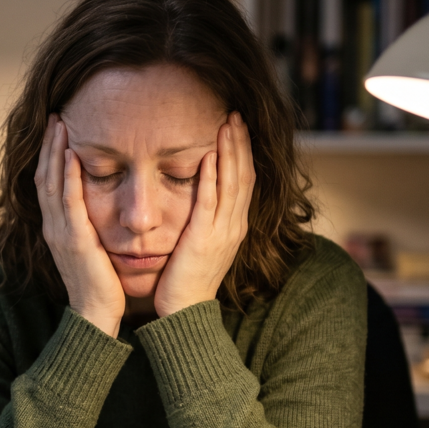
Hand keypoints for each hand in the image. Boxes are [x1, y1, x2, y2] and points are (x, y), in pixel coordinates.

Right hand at [36, 116, 125, 336]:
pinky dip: (67, 177)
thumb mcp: (91, 249)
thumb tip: (98, 208)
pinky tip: (71, 156)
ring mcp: (61, 233)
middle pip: (44, 176)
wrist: (96, 315)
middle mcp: (53, 227)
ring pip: (51, 183)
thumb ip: (88, 227)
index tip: (57, 130)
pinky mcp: (75, 240)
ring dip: (54, 152)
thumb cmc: (99, 285)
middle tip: (55, 116)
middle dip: (49, 145)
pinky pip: (68, 202)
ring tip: (60, 125)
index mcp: (57, 228)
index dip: (50, 155)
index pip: (48, 183)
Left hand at [153, 112, 253, 317]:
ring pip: (233, 184)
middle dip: (240, 143)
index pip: (244, 180)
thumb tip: (201, 199)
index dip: (242, 152)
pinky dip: (211, 179)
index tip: (236, 126)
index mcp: (234, 225)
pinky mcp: (204, 240)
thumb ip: (204, 220)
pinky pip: (211, 203)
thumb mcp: (201, 244)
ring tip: (226, 124)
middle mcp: (234, 225)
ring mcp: (223, 232)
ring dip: (230, 151)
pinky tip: (208, 157)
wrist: (184, 312)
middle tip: (235, 114)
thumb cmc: (186, 280)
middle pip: (244, 175)